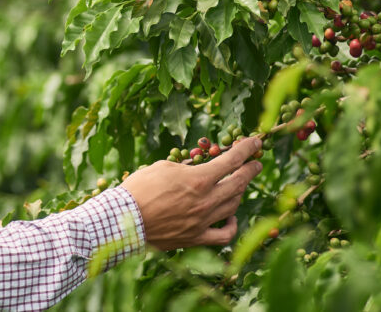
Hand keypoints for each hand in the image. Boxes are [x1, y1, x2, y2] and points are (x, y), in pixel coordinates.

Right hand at [120, 137, 262, 249]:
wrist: (123, 220)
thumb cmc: (139, 188)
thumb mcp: (163, 167)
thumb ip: (186, 166)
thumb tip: (197, 164)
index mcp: (198, 179)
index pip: (232, 160)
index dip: (247, 149)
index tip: (256, 143)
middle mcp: (206, 200)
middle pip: (239, 183)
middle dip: (251, 170)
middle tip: (256, 163)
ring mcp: (203, 221)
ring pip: (233, 205)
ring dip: (240, 192)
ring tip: (239, 185)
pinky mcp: (196, 238)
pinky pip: (224, 235)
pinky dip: (232, 224)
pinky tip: (230, 216)